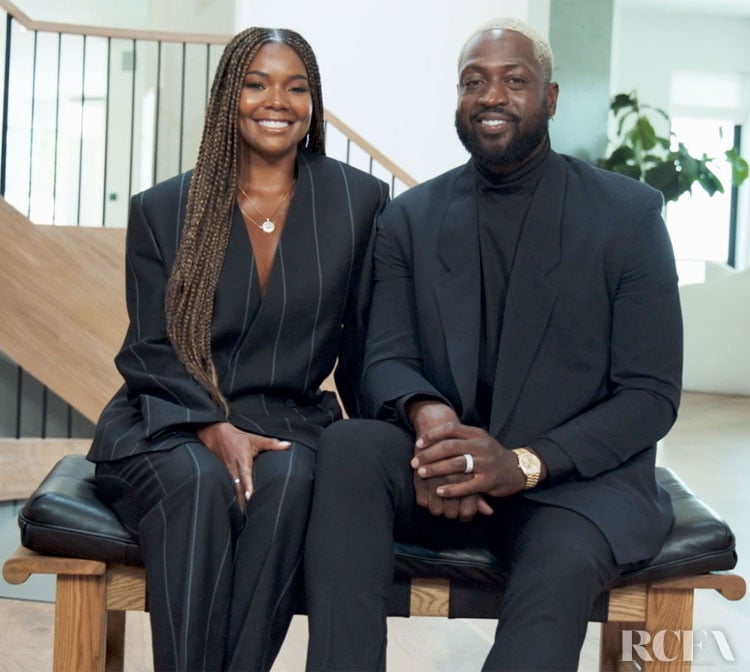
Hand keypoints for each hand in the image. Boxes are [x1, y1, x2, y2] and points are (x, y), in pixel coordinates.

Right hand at [196, 422, 289, 506]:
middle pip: (237, 487)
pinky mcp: (221, 476)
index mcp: (242, 460)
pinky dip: (231, 498)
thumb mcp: (254, 439)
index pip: (245, 475)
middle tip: (248, 515)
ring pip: (231, 490)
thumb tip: (288, 445)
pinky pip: (227, 489)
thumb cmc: (237, 438)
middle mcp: (233, 468)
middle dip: (242, 501)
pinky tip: (236, 510)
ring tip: (242, 517)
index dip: (247, 486)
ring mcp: (225, 473)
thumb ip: (271, 444)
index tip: (250, 496)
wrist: (214, 434)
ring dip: (236, 502)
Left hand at [408, 400, 493, 520]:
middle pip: (449, 447)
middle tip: (414, 462)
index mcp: (477, 434)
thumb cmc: (491, 454)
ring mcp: (486, 463)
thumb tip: (430, 438)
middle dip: (429, 455)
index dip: (432, 435)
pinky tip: (439, 491)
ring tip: (421, 474)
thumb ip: (459, 439)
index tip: (418, 444)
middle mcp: (481, 446)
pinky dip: (451, 489)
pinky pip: (466, 486)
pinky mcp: (489, 481)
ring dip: (435, 469)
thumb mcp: (479, 441)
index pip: (451, 429)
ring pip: (456, 464)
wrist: (517, 469)